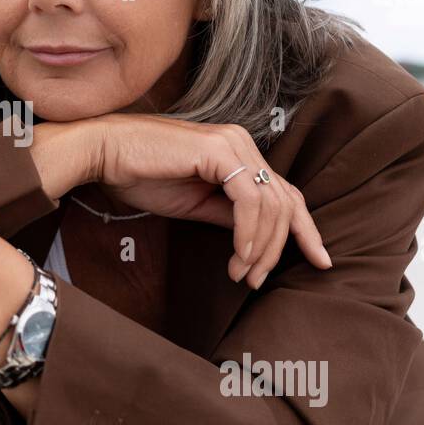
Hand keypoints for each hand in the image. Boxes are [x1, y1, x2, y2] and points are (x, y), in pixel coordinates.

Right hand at [89, 113, 331, 288]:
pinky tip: (239, 255)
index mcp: (238, 153)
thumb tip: (256, 239)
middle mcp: (242, 143)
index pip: (285, 193)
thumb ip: (227, 215)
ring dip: (261, 247)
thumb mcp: (193, 203)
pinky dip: (249, 232)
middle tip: (257, 281)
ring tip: (242, 274)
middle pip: (285, 201)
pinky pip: (249, 200)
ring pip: (272, 203)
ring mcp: (233, 144)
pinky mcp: (219, 151)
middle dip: (279, 248)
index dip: (305, 229)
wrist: (104, 153)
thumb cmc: (139, 175)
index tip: (320, 260)